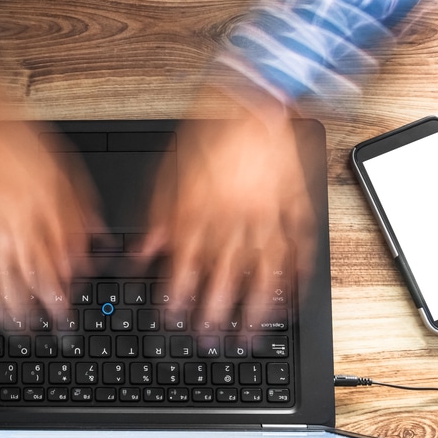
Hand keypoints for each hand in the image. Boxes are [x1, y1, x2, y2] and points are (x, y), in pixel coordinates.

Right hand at [0, 65, 96, 314]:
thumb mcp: (62, 176)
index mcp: (30, 222)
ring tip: (9, 327)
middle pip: (16, 288)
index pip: (47, 275)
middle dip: (28, 316)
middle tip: (36, 333)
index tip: (64, 319)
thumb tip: (85, 258)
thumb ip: (75, 223)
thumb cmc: (16, 142)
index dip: (57, 302)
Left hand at [145, 84, 316, 325]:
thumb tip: (141, 254)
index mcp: (198, 210)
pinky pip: (297, 248)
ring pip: (261, 271)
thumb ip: (156, 219)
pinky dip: (295, 276)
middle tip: (209, 341)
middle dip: (213, 314)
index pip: (184, 264)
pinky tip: (290, 299)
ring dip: (255, 308)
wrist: (253, 96)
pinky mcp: (295, 205)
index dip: (178, 296)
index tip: (174, 320)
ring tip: (249, 335)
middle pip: (222, 276)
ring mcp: (267, 214)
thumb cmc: (208, 132)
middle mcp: (233, 218)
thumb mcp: (168, 172)